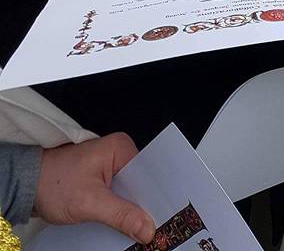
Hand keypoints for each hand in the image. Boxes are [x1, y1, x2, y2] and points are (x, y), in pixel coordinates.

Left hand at [35, 133, 154, 242]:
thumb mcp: (90, 202)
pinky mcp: (102, 181)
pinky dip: (119, 213)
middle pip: (140, 185)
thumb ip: (121, 215)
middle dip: (141, 208)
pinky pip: (118, 198)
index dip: (155, 198)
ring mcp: (110, 168)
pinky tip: (121, 226)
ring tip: (135, 230)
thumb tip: (148, 228)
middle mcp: (118, 154)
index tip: (161, 220)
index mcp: (121, 148)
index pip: (148, 174)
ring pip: (129, 194)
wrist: (26, 185)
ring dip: (129, 212)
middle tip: (148, 230)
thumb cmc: (52, 182)